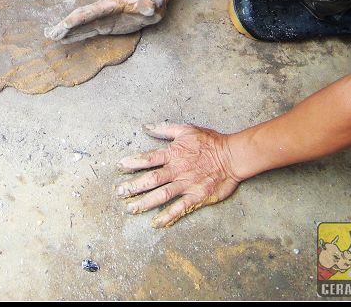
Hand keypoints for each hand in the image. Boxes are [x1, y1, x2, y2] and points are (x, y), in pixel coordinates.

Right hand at [44, 0, 165, 43]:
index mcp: (112, 4)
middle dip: (65, 25)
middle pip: (81, 17)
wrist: (151, 0)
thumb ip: (149, 4)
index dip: (79, 18)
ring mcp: (102, 18)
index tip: (66, 24)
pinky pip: (86, 31)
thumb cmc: (152, 0)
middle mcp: (103, 11)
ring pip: (80, 25)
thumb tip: (149, 7)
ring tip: (50, 36)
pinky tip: (65, 39)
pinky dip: (75, 35)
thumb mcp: (154, 2)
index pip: (92, 11)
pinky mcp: (104, 25)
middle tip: (50, 33)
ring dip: (66, 30)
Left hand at [115, 122, 241, 227]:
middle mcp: (177, 170)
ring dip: (144, 203)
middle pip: (151, 180)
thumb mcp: (186, 129)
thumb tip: (147, 127)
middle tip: (118, 193)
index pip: (149, 159)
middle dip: (133, 186)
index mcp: (174, 153)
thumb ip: (165, 129)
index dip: (133, 162)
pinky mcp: (196, 197)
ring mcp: (186, 185)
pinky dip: (167, 216)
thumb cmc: (210, 142)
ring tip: (130, 208)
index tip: (120, 167)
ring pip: (161, 195)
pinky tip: (155, 223)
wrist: (232, 156)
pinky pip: (179, 208)